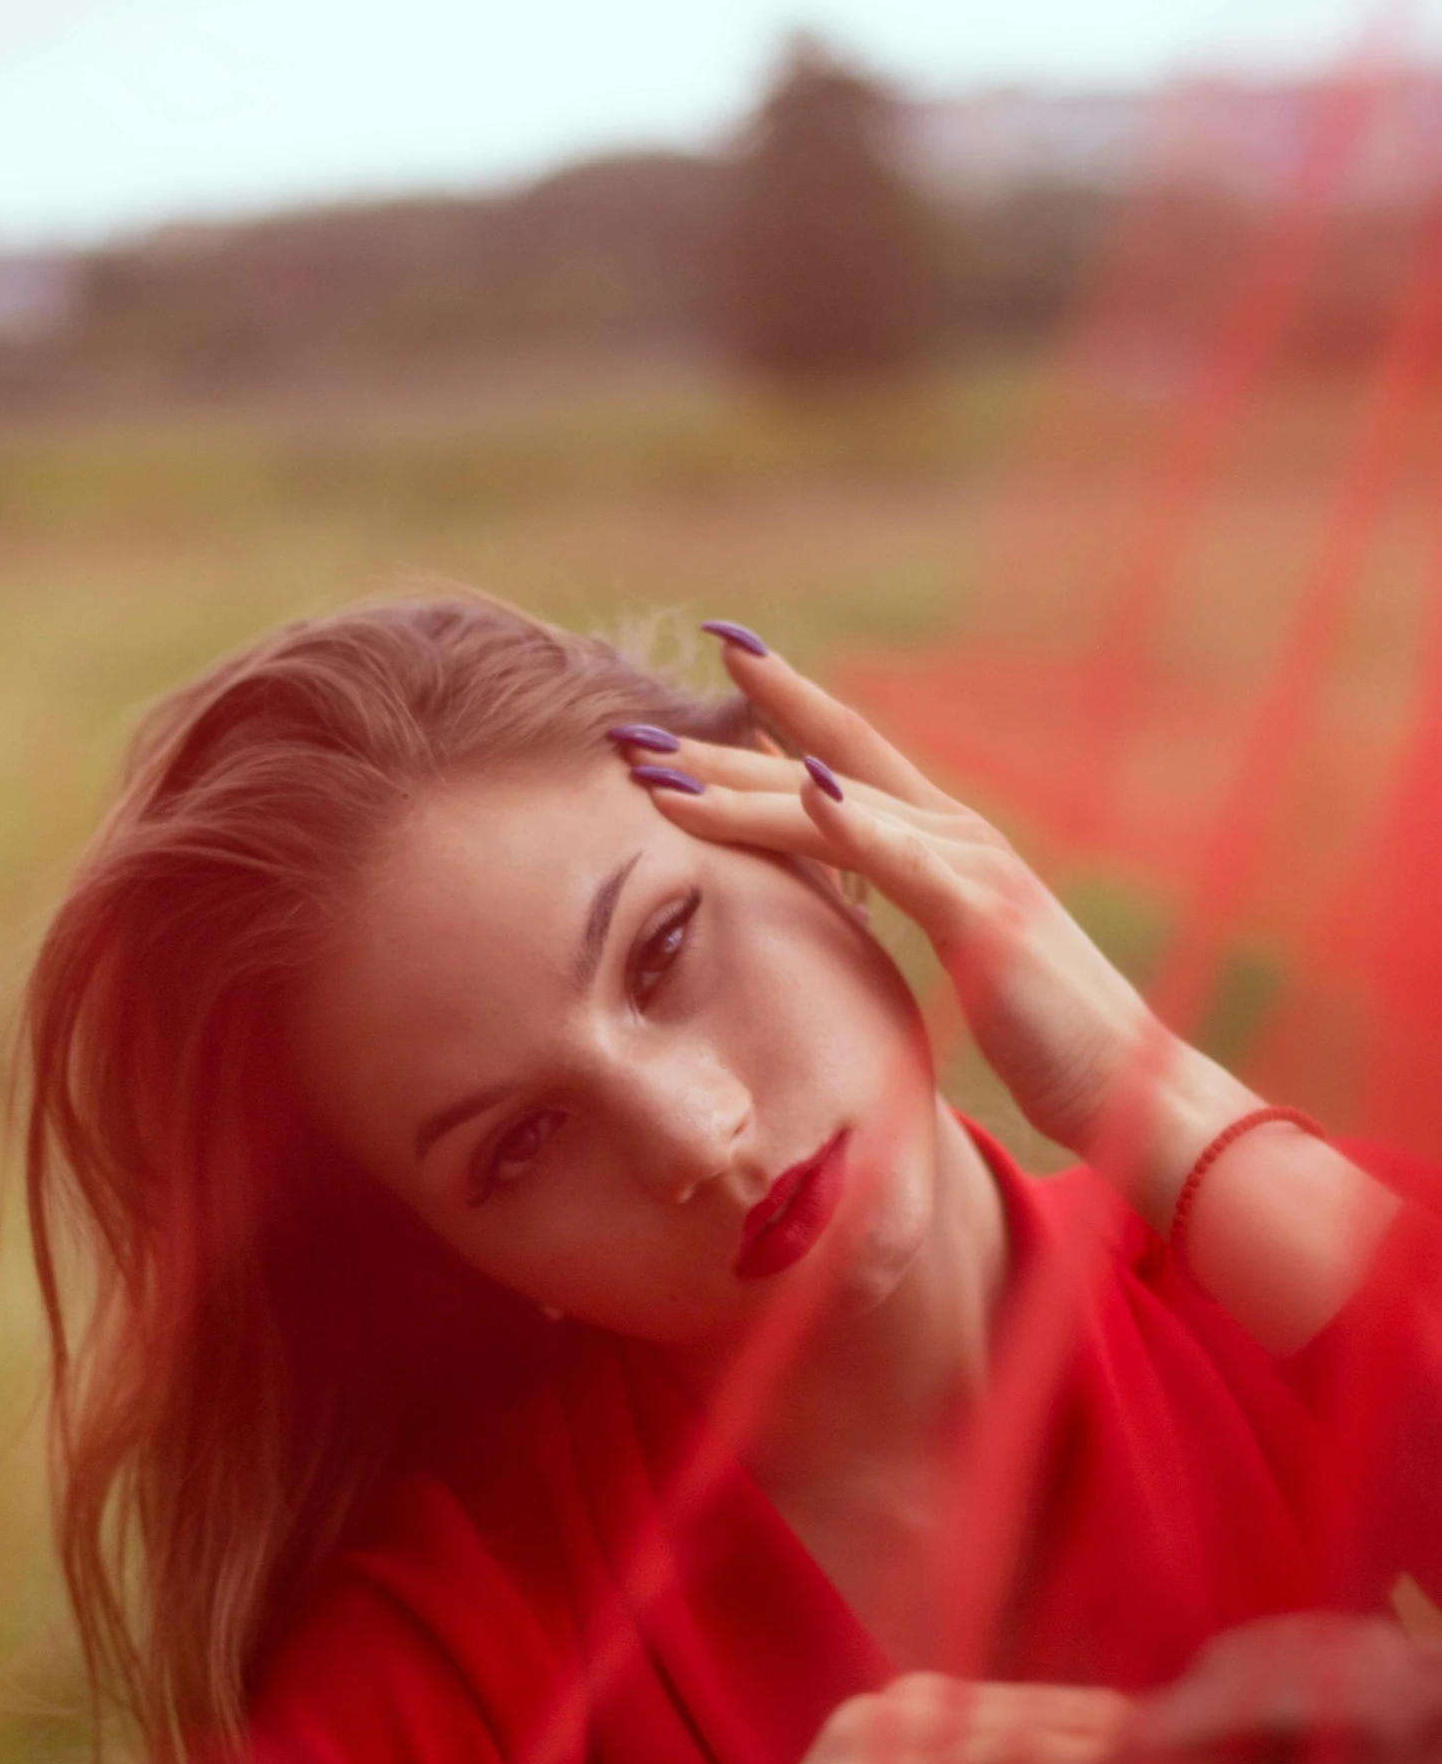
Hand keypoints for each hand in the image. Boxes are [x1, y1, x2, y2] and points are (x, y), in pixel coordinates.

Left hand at [622, 642, 1163, 1161]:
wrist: (1132, 1089)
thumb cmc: (1045, 1036)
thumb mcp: (959, 957)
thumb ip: (906, 912)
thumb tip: (840, 906)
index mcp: (946, 845)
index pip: (843, 757)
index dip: (772, 711)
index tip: (700, 674)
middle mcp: (958, 833)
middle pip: (823, 761)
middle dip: (724, 741)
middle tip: (631, 726)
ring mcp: (972, 864)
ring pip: (835, 804)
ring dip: (742, 784)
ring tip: (660, 770)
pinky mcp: (982, 912)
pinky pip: (902, 857)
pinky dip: (848, 820)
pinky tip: (798, 788)